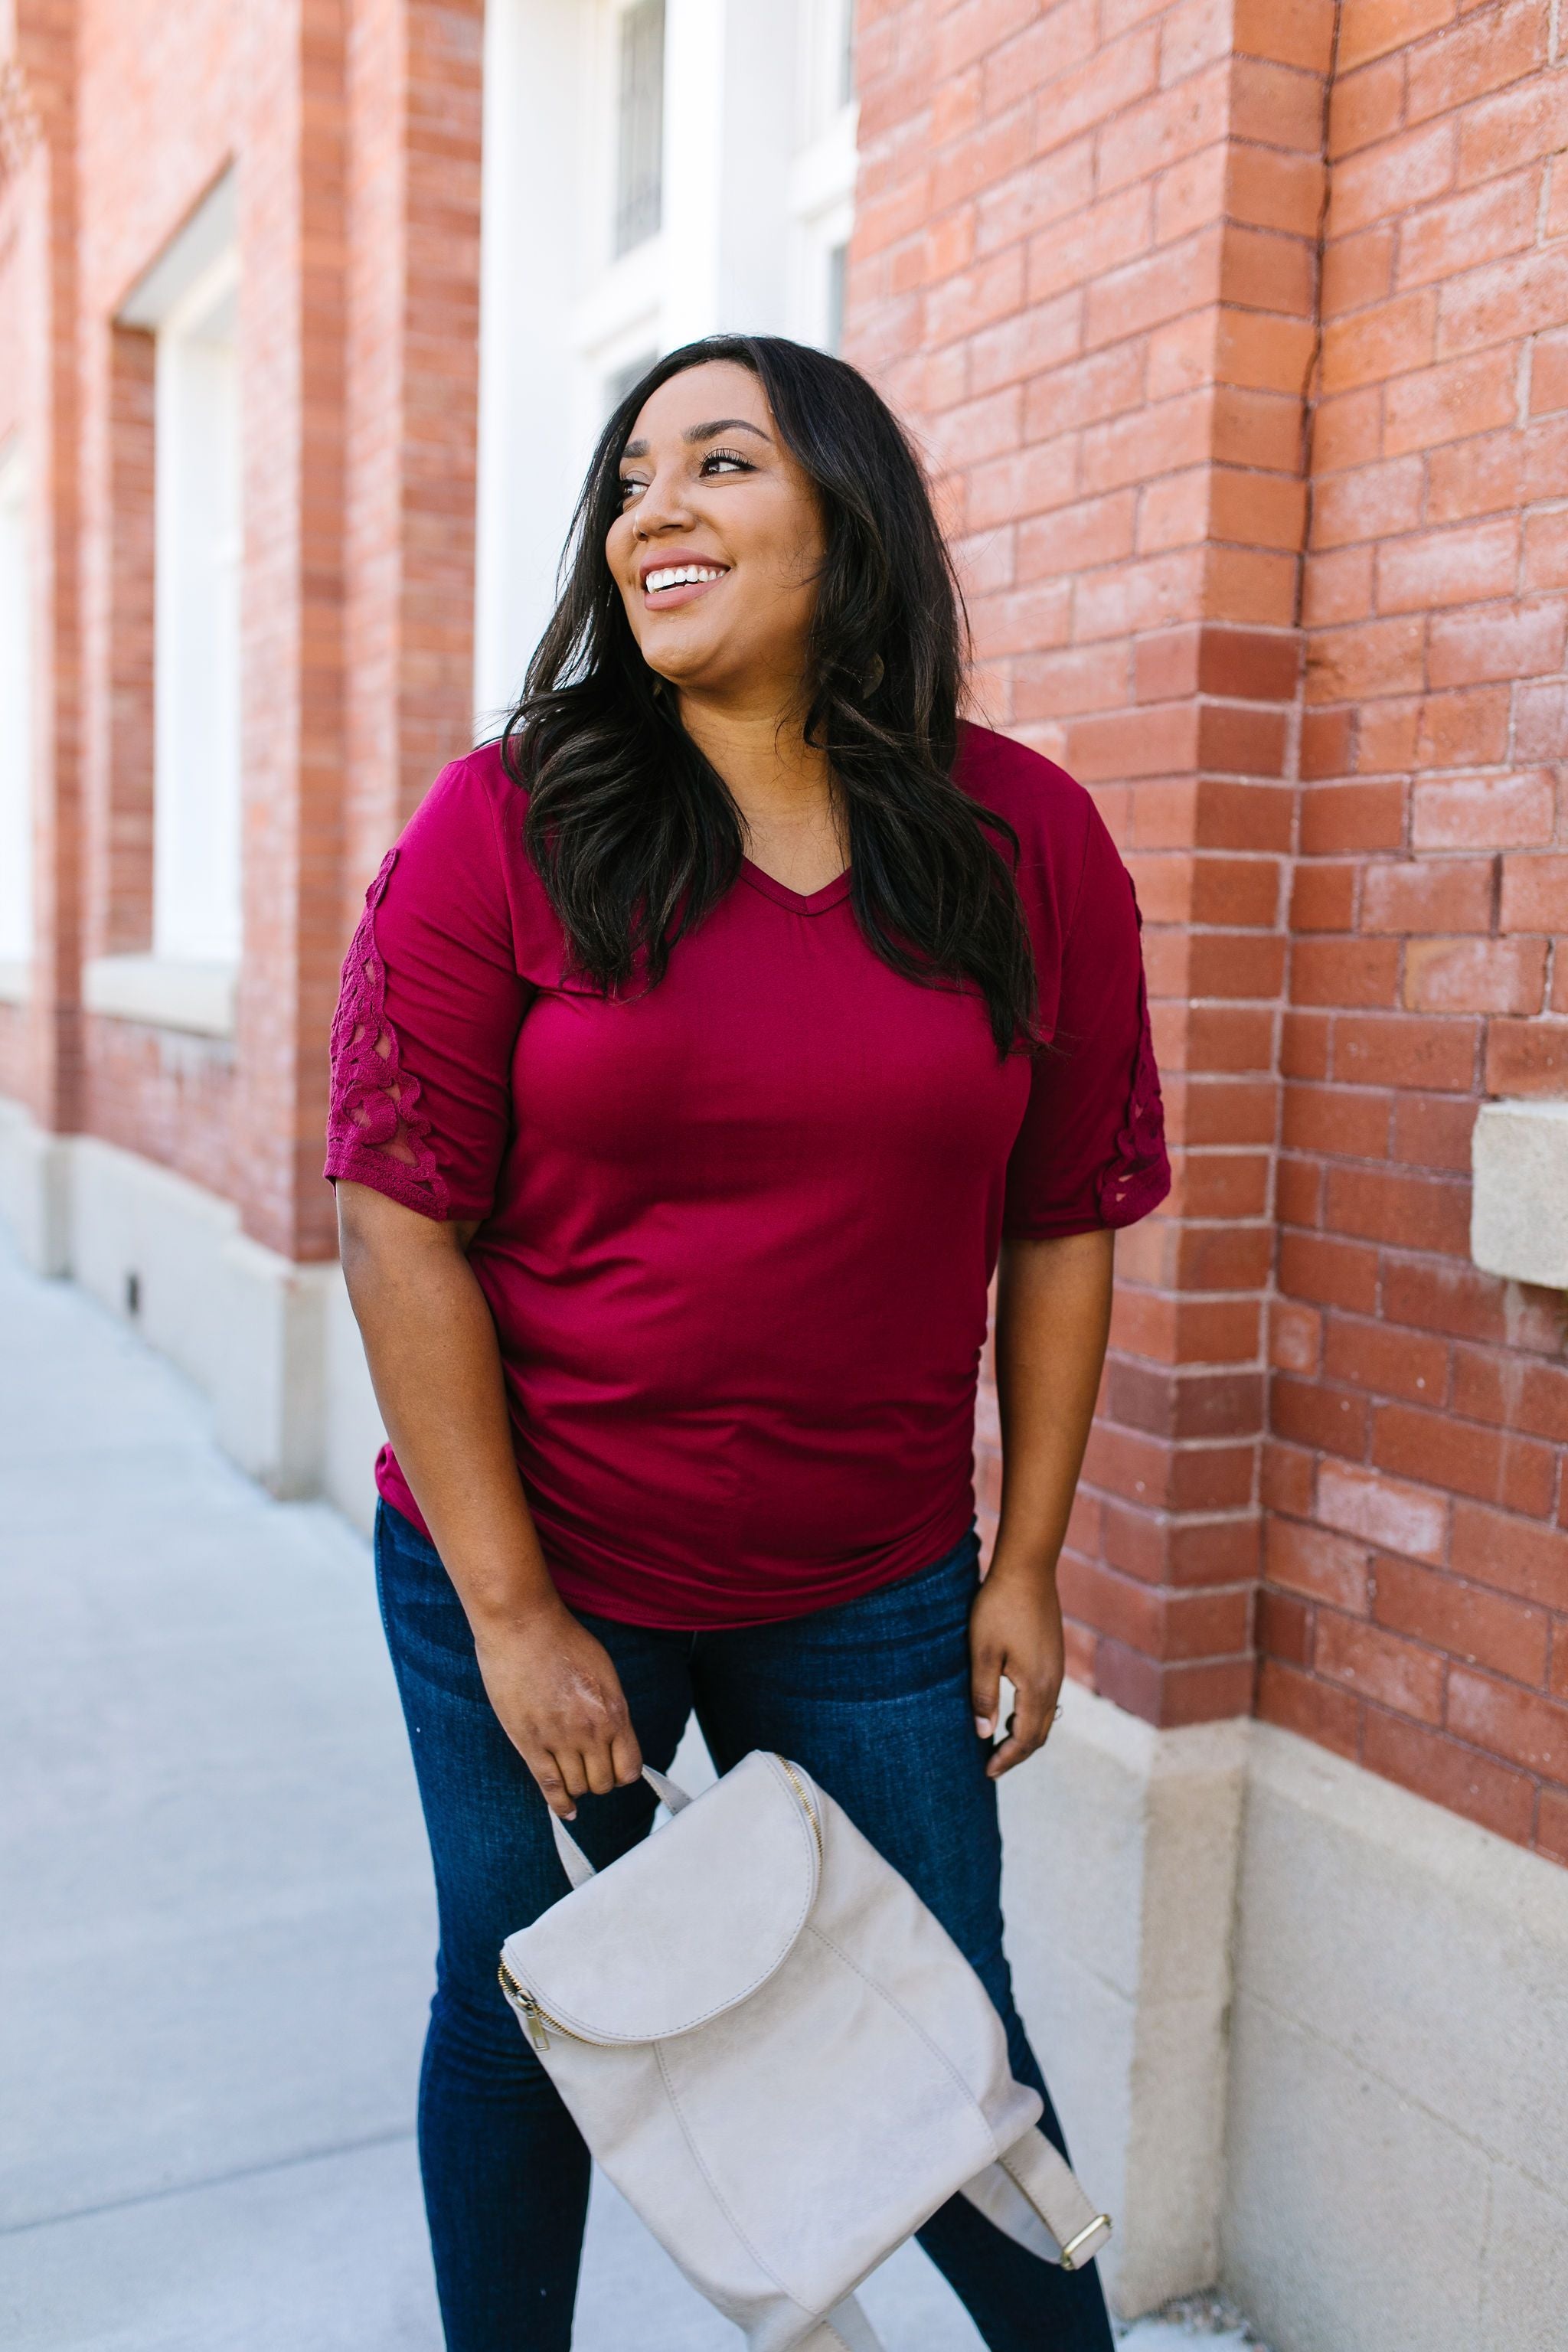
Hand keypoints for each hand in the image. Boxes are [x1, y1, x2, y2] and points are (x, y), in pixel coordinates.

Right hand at [473, 1602, 642, 1818]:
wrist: (523, 1626)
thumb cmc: (563, 1641)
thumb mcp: (604, 1672)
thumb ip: (611, 1708)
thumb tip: (615, 1735)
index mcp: (614, 1711)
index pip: (630, 1767)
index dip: (623, 1774)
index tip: (615, 1769)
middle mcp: (591, 1730)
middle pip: (604, 1783)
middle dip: (599, 1780)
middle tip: (588, 1770)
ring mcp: (560, 1739)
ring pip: (578, 1788)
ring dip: (578, 1788)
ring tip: (572, 1779)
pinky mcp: (530, 1742)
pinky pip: (549, 1786)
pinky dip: (559, 1804)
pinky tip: (565, 1810)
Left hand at [968, 1558, 1064, 1779]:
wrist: (1028, 1569)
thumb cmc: (999, 1609)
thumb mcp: (982, 1653)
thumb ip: (983, 1695)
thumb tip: (984, 1734)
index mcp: (1037, 1687)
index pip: (1025, 1738)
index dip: (1007, 1758)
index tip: (987, 1772)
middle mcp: (1053, 1683)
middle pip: (1040, 1733)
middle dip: (1017, 1752)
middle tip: (992, 1765)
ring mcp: (1057, 1669)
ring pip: (1046, 1716)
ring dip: (1025, 1734)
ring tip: (999, 1742)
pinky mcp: (1054, 1657)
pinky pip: (1047, 1699)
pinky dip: (1031, 1715)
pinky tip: (1012, 1710)